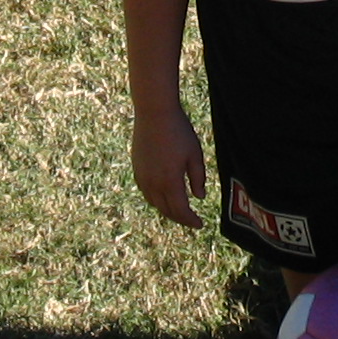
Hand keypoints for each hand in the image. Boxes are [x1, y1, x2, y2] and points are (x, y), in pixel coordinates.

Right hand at [132, 106, 207, 229]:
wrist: (154, 113)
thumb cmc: (179, 132)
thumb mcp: (195, 154)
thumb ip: (198, 178)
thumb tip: (200, 197)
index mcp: (170, 181)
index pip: (181, 210)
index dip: (191, 220)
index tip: (200, 225)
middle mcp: (154, 183)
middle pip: (167, 210)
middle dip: (180, 218)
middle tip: (192, 221)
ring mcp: (143, 177)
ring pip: (155, 203)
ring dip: (167, 210)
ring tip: (179, 211)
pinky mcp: (137, 169)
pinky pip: (146, 193)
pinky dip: (156, 200)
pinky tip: (164, 196)